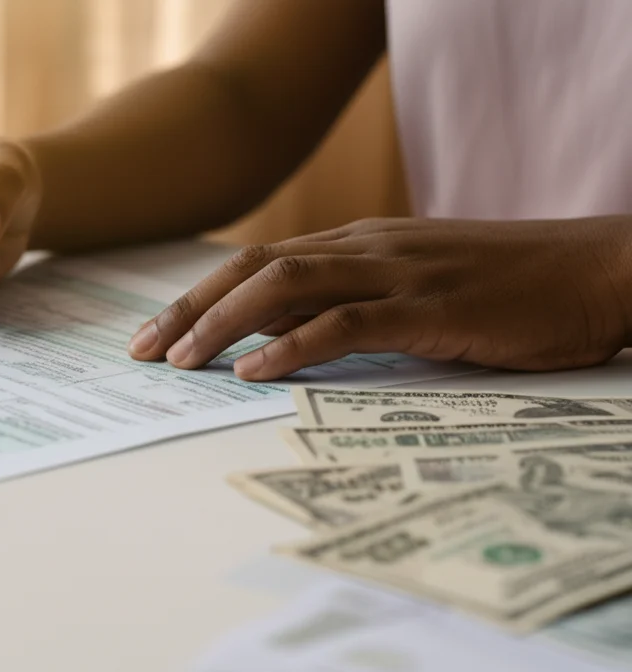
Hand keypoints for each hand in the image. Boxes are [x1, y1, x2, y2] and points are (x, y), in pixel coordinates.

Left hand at [127, 217, 631, 379]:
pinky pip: (343, 322)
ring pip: (283, 289)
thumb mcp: (418, 286)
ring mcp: (395, 273)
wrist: (596, 269)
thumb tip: (292, 336)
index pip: (259, 264)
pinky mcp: (428, 307)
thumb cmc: (510, 285)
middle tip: (141, 351)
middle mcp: (365, 249)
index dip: (202, 296)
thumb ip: (356, 301)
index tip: (159, 332)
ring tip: (179, 362)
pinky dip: (289, 347)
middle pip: (253, 270)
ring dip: (222, 325)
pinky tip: (252, 372)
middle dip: (189, 309)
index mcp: (359, 244)